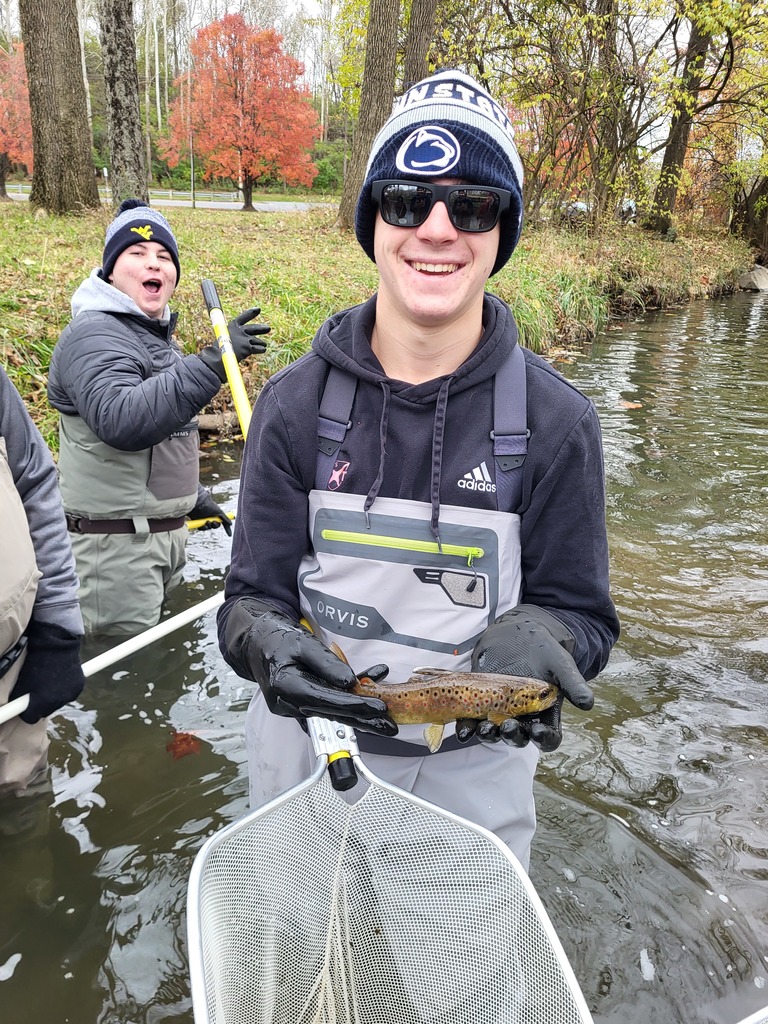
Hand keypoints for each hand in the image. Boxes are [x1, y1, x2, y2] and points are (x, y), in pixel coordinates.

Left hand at [9, 621, 85, 723]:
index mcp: (41, 702)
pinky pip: (69, 694)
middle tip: (38, 691)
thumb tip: (19, 707)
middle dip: (41, 704)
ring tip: (50, 681)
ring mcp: (70, 694)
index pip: (30, 718)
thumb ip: (20, 699)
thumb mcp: (22, 681)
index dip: (27, 711)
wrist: (56, 644)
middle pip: (45, 711)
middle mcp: (58, 702)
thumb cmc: (36, 662)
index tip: (25, 704)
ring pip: (58, 703)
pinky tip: (61, 678)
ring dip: (54, 697)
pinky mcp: (79, 687)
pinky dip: (65, 689)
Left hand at [189, 489, 231, 534]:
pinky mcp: (197, 522)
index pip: (222, 522)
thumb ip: (225, 518)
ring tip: (207, 521)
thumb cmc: (209, 505)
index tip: (229, 535)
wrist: (198, 504)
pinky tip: (203, 525)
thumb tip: (231, 524)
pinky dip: (203, 528)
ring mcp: (204, 519)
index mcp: (216, 514)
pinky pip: (202, 528)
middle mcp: (210, 516)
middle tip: (214, 522)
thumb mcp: (219, 512)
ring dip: (209, 526)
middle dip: (215, 525)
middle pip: (215, 526)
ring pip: (209, 527)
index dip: (226, 528)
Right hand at [198, 307, 268, 381]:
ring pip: (257, 341)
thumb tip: (248, 340)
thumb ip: (236, 337)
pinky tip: (262, 349)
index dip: (250, 313)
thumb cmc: (219, 350)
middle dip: (262, 329)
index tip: (258, 309)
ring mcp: (244, 338)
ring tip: (263, 346)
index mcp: (232, 326)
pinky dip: (261, 349)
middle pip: (254, 328)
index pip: (243, 317)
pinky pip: (259, 348)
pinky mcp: (248, 347)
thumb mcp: (225, 339)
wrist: (218, 358)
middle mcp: (239, 331)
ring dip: (261, 344)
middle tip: (268, 328)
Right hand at [224, 598, 396, 735]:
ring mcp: (291, 708)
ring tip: (384, 719)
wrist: (257, 642)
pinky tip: (366, 691)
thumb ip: (326, 663)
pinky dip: (346, 702)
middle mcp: (288, 704)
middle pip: (332, 714)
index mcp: (286, 687)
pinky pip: (325, 706)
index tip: (380, 709)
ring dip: (358, 713)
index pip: (328, 701)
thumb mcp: (303, 643)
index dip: (356, 706)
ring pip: (331, 712)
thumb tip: (349, 683)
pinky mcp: (297, 706)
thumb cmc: (278, 639)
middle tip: (390, 727)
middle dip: (363, 721)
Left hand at [456, 604, 593, 751]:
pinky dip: (467, 726)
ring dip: (488, 735)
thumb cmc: (545, 651)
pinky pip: (473, 720)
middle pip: (518, 737)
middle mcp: (522, 718)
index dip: (544, 739)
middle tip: (507, 728)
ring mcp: (500, 711)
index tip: (538, 733)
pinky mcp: (480, 702)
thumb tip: (587, 703)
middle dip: (512, 736)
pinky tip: (462, 727)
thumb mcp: (561, 665)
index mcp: (545, 714)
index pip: (548, 737)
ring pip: (494, 732)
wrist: (520, 633)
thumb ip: (573, 683)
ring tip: (483, 729)